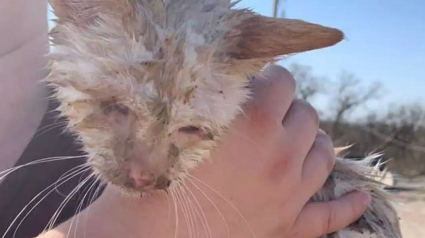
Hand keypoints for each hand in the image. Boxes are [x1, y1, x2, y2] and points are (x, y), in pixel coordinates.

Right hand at [39, 65, 369, 237]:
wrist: (152, 236)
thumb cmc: (155, 179)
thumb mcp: (181, 124)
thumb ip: (212, 100)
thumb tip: (234, 85)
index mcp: (256, 124)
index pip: (284, 81)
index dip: (270, 79)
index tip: (258, 85)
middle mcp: (282, 155)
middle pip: (308, 115)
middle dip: (290, 110)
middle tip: (268, 115)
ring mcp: (290, 193)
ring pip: (325, 155)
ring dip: (314, 143)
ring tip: (300, 141)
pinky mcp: (290, 227)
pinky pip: (332, 215)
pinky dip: (348, 205)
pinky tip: (361, 197)